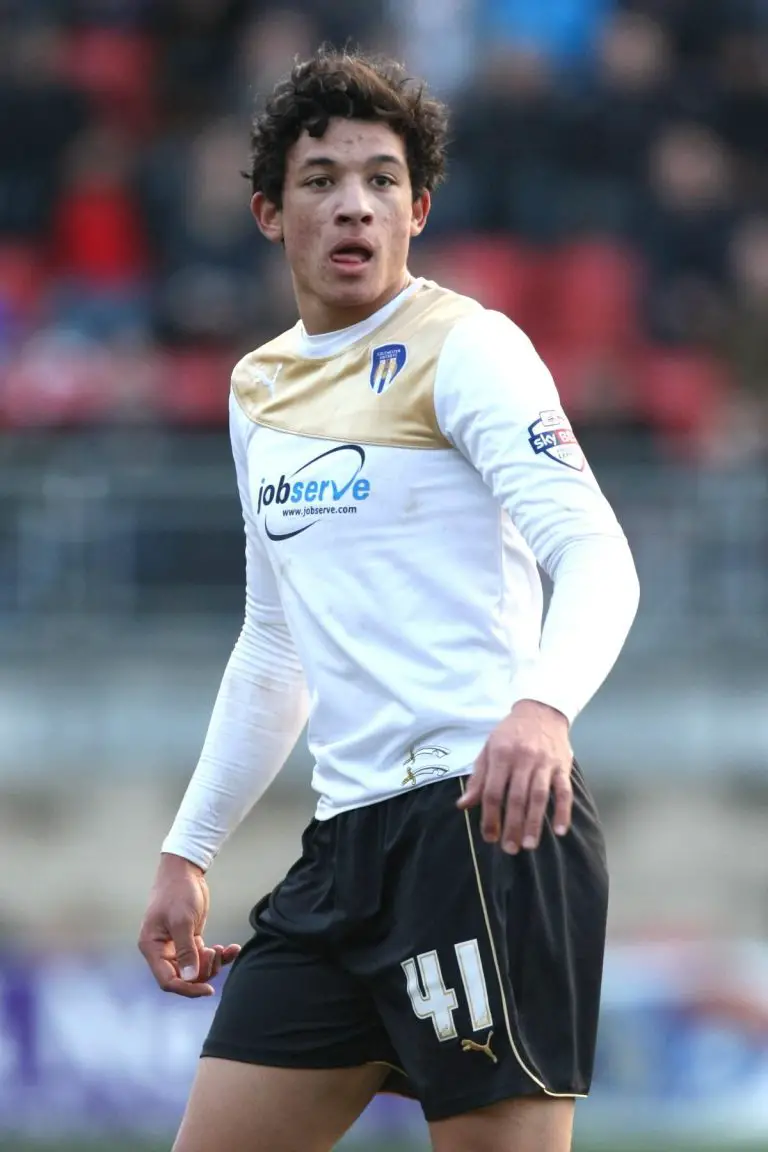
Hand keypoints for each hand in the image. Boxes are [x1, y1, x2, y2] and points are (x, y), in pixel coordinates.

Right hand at [138, 853, 240, 997]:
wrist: (185, 870)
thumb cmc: (178, 892)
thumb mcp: (182, 921)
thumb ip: (186, 951)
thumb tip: (190, 978)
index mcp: (152, 948)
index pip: (168, 980)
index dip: (187, 988)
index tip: (208, 989)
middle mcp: (162, 950)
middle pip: (183, 977)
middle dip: (203, 971)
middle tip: (216, 953)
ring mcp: (177, 945)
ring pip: (196, 968)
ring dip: (213, 963)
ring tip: (223, 948)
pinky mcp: (190, 939)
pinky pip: (204, 955)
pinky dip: (219, 954)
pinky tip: (232, 948)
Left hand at [457, 700, 572, 854]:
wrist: (541, 710)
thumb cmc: (510, 733)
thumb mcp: (488, 749)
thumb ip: (478, 778)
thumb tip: (463, 805)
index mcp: (501, 755)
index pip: (493, 791)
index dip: (490, 816)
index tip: (489, 837)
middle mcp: (523, 759)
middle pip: (516, 797)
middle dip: (512, 826)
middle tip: (509, 849)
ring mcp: (545, 763)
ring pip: (539, 797)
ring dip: (535, 823)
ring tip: (529, 845)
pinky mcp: (562, 766)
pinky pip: (564, 791)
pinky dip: (563, 811)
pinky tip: (560, 830)